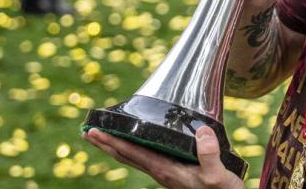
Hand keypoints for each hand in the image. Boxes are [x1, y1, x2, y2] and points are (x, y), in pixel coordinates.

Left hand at [84, 127, 243, 188]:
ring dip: (115, 147)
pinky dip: (132, 149)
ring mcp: (164, 173)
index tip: (93, 131)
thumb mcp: (218, 174)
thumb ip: (209, 154)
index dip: (111, 141)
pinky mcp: (171, 172)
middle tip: (87, 131)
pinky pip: (143, 158)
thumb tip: (202, 131)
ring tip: (102, 136)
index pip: (131, 153)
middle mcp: (160, 171)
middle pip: (125, 156)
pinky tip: (134, 143)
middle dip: (105, 143)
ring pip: (132, 158)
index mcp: (165, 169)